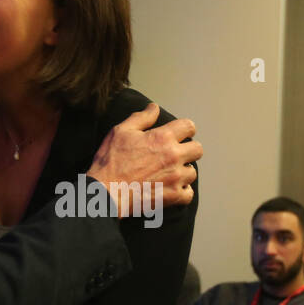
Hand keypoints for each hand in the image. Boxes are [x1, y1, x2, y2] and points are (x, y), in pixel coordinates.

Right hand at [86, 103, 201, 212]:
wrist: (106, 192)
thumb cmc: (111, 161)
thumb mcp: (121, 132)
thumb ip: (141, 118)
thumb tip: (154, 107)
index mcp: (163, 138)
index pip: (189, 126)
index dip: (185, 129)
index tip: (180, 134)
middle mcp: (173, 156)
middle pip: (197, 149)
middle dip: (188, 149)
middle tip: (176, 153)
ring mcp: (175, 177)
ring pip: (192, 172)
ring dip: (183, 171)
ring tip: (170, 173)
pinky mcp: (173, 196)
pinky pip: (188, 194)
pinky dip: (183, 192)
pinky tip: (172, 188)